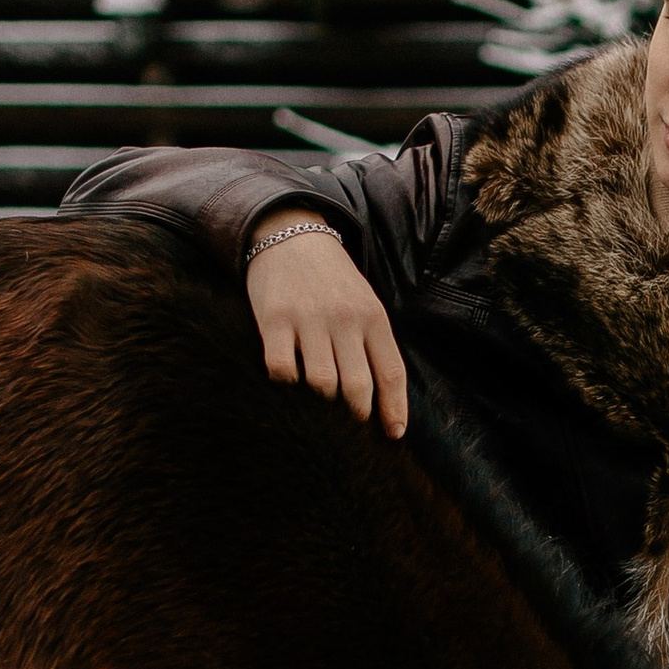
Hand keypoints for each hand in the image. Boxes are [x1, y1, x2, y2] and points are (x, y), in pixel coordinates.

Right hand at [248, 228, 408, 436]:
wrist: (291, 235)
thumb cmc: (332, 280)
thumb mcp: (364, 303)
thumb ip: (374, 345)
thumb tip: (384, 398)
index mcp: (373, 316)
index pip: (391, 372)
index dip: (394, 409)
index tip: (394, 434)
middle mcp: (344, 318)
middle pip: (357, 386)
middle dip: (357, 412)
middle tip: (351, 419)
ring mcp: (308, 318)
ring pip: (321, 383)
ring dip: (320, 398)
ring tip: (319, 394)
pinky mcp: (274, 319)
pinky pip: (282, 370)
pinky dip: (286, 382)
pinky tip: (288, 374)